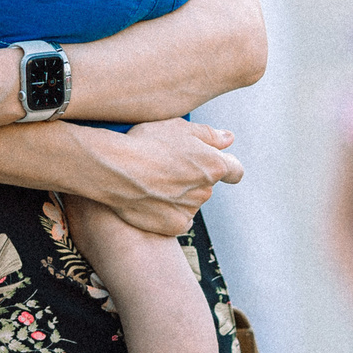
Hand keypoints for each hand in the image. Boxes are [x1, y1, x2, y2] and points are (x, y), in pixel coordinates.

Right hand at [87, 119, 242, 236]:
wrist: (116, 169)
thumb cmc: (146, 143)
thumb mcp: (178, 127)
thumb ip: (208, 134)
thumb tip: (228, 139)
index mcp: (213, 166)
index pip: (235, 171)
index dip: (227, 167)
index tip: (216, 163)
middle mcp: (206, 191)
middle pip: (206, 185)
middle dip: (193, 177)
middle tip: (167, 166)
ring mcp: (190, 210)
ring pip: (191, 201)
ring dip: (180, 194)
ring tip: (154, 181)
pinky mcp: (174, 226)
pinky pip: (178, 218)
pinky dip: (169, 211)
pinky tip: (152, 198)